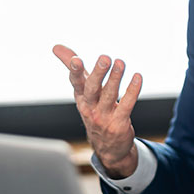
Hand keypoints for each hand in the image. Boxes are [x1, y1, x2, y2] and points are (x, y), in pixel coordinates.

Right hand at [52, 44, 141, 177]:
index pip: (76, 83)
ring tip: (121, 63)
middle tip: (105, 58)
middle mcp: (90, 107)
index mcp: (81, 97)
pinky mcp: (119, 123)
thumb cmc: (94, 110)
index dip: (75, 72)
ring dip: (115, 79)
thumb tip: (56, 46)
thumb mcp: (82, 91)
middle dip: (98, 73)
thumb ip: (72, 68)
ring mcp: (104, 116)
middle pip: (92, 89)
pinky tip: (137, 77)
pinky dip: (132, 91)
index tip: (76, 59)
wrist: (107, 147)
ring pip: (110, 96)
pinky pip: (126, 105)